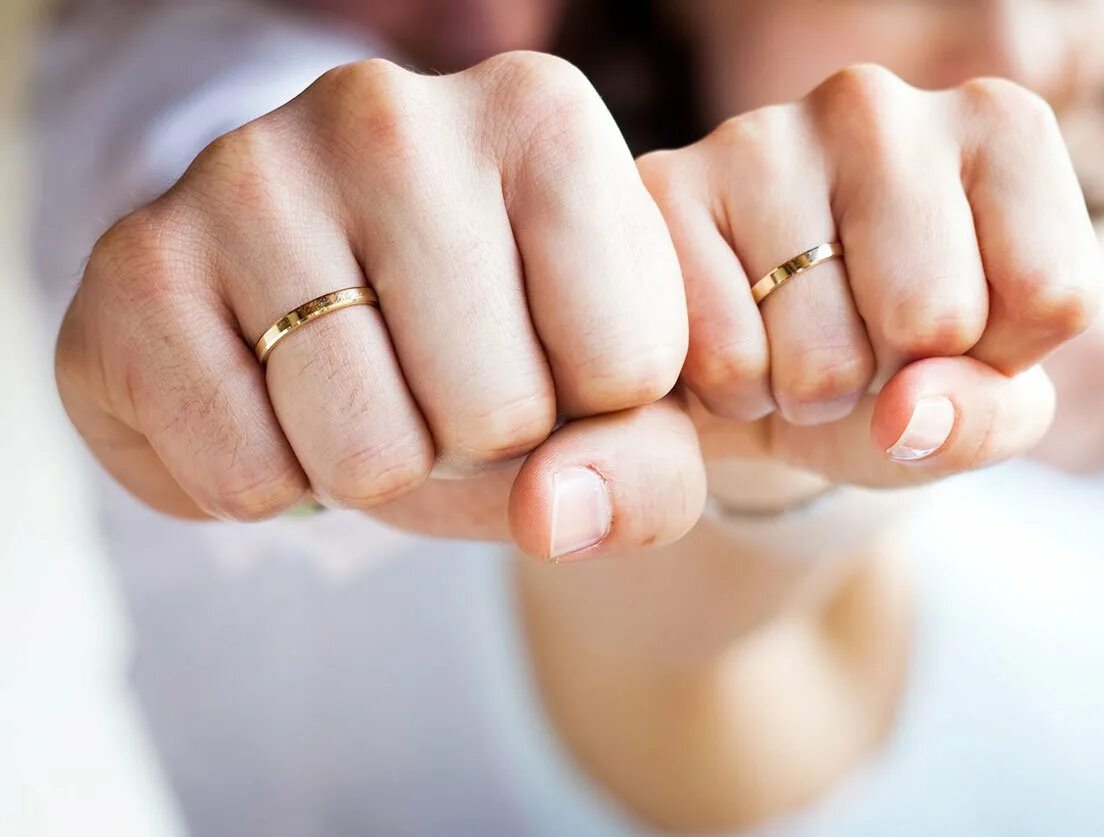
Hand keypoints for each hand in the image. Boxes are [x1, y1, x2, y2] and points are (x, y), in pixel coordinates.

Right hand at [55, 54, 705, 559]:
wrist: (325, 293)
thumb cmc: (498, 335)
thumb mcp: (619, 398)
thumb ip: (649, 471)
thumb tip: (553, 517)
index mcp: (542, 116)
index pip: (626, 365)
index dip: (593, 413)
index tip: (552, 357)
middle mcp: (392, 115)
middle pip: (497, 414)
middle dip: (479, 449)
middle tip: (438, 384)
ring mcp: (252, 174)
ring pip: (370, 457)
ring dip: (375, 473)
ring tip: (359, 389)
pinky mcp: (139, 262)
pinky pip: (248, 479)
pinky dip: (270, 485)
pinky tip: (269, 400)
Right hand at [637, 65, 1099, 490]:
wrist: (766, 382)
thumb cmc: (898, 372)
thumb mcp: (979, 411)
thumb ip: (985, 419)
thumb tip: (904, 414)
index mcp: (999, 126)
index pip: (1054, 292)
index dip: (1004, 357)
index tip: (965, 334)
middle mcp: (881, 104)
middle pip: (937, 316)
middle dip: (898, 375)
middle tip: (865, 344)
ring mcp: (763, 134)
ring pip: (825, 353)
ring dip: (811, 393)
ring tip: (796, 345)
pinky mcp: (666, 186)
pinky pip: (727, 357)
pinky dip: (735, 391)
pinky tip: (735, 342)